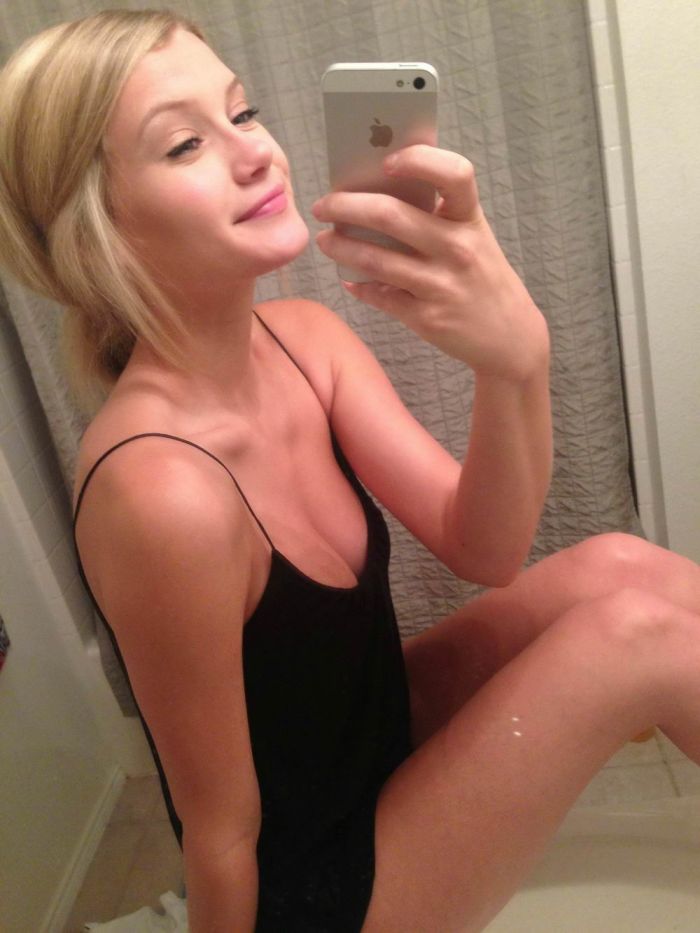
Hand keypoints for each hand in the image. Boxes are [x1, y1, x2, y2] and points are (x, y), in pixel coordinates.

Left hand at [311, 145, 547, 381]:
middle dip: (345, 206)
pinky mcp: (426, 317)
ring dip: (340, 247)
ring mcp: (441, 285)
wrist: (509, 336)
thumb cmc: (481, 276)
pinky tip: (348, 279)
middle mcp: (458, 248)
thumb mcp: (472, 236)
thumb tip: (378, 185)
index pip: (454, 174)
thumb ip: (437, 212)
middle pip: (390, 215)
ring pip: (375, 259)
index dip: (418, 161)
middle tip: (323, 205)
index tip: (386, 161)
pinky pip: (379, 296)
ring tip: (324, 241)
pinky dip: (358, 286)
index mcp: (470, 219)